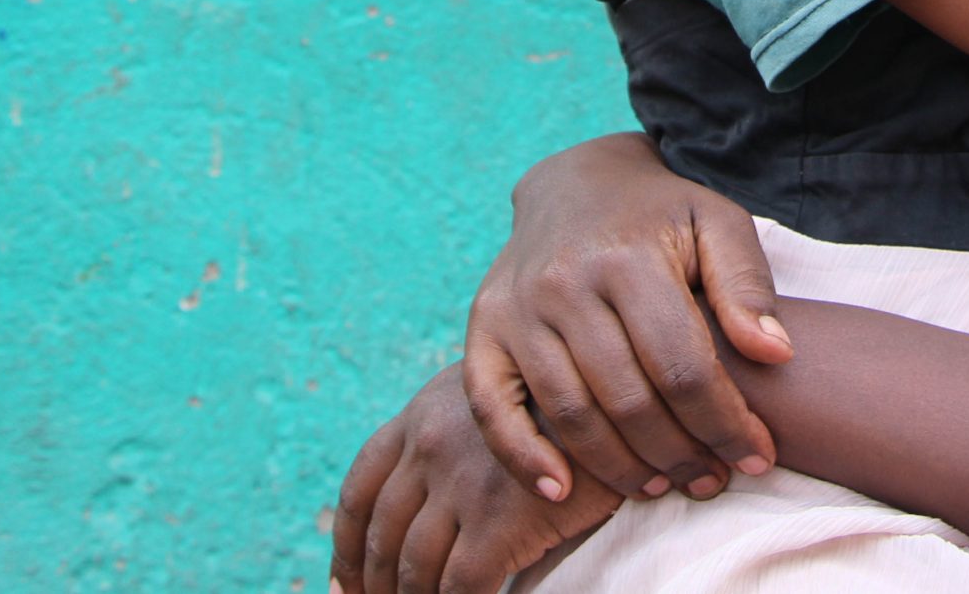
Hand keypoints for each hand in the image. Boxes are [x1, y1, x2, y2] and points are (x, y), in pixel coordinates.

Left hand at [331, 364, 621, 593]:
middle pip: (379, 535)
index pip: (359, 488)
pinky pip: (460, 587)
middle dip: (371, 586)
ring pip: (414, 570)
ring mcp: (461, 484)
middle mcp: (430, 445)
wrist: (625, 393)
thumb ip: (459, 433)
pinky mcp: (498, 521)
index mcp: (422, 414)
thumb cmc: (570, 399)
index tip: (343, 581)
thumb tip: (435, 496)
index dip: (345, 544)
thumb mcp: (499, 395)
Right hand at [465, 133, 791, 503]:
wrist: (576, 182)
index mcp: (628, 257)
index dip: (725, 423)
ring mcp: (517, 308)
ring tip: (662, 487)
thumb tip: (774, 353)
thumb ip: (747, 284)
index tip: (757, 457)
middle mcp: (564, 283)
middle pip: (629, 400)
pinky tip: (561, 492)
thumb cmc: (660, 213)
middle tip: (712, 481)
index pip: (683, 366)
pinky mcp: (484, 328)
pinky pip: (492, 407)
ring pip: (571, 415)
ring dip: (620, 469)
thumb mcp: (718, 223)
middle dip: (680, 455)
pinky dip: (522, 457)